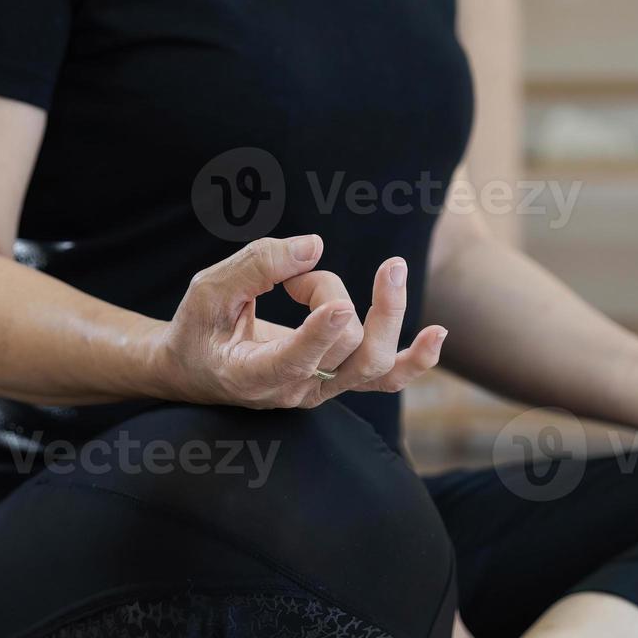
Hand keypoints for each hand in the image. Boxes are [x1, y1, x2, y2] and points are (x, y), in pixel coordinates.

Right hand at [156, 235, 446, 408]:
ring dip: (387, 312)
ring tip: (390, 270)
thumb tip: (314, 246)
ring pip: (375, 363)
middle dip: (334, 296)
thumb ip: (255, 266)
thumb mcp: (207, 290)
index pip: (293, 363)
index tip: (337, 307)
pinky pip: (388, 377)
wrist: (200, 368)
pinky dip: (417, 359)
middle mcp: (294, 391)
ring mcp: (324, 388)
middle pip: (344, 350)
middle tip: (303, 274)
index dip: (317, 337)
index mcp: (251, 375)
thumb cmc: (200, 327)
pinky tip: (437, 335)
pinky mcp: (341, 378)